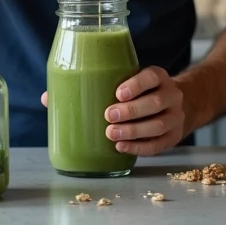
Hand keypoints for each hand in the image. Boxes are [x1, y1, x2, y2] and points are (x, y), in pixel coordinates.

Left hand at [39, 66, 187, 156]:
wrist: (176, 106)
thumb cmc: (139, 93)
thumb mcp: (125, 81)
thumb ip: (93, 85)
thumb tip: (48, 98)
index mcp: (158, 76)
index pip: (151, 76)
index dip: (136, 84)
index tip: (117, 92)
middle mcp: (171, 94)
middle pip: (156, 102)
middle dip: (131, 110)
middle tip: (108, 116)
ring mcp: (176, 117)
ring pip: (158, 125)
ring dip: (134, 131)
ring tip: (111, 134)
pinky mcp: (174, 137)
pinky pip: (159, 145)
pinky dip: (140, 148)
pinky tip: (121, 147)